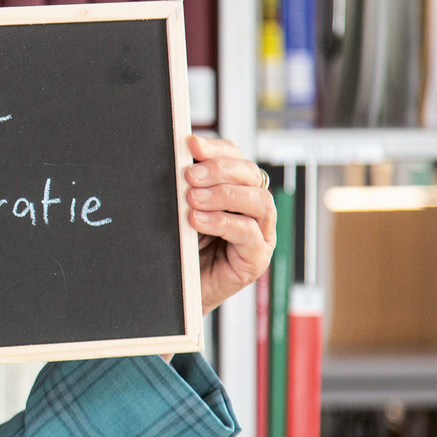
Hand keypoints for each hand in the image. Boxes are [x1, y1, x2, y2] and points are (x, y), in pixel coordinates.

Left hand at [185, 134, 275, 315]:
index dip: (216, 149)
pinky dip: (223, 222)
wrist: (177, 292)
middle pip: (250, 175)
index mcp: (237, 191)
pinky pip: (249, 233)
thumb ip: (185, 189)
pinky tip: (198, 221)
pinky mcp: (257, 258)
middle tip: (189, 176)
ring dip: (224, 195)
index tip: (191, 144)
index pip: (236, 159)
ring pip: (258, 201)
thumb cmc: (181, 250)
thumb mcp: (181, 212)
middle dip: (219, 170)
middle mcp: (253, 210)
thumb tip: (177, 162)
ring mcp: (260, 234)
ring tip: (192, 200)